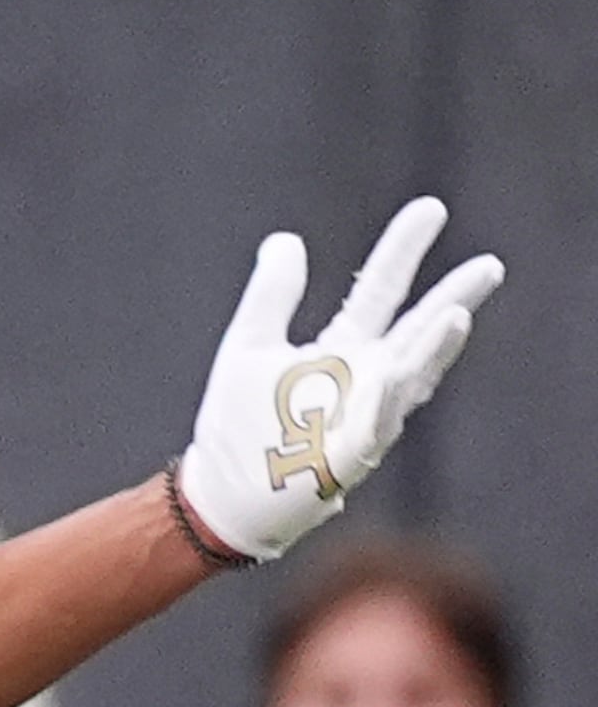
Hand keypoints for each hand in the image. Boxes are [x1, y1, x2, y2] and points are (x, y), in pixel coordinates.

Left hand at [177, 197, 501, 559]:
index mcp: (341, 350)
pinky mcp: (349, 457)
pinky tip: (398, 374)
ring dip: (432, 350)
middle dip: (452, 298)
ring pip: (409, 378)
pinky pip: (374, 426)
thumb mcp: (248, 347)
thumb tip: (286, 239)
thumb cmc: (236, 428)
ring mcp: (364, 418)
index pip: (379, 290)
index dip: (403, 251)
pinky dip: (386, 401)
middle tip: (488, 264)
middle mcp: (364, 380)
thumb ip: (271, 296)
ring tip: (458, 314)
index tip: (430, 209)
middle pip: (415, 330)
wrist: (219, 498)